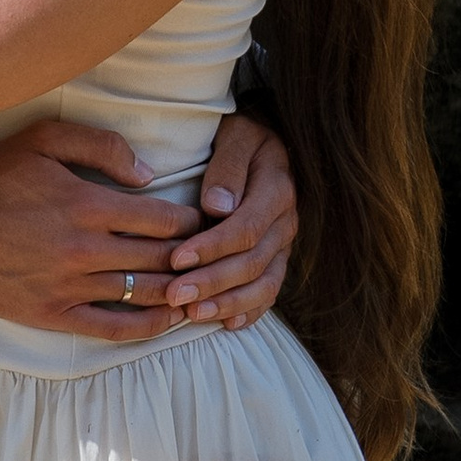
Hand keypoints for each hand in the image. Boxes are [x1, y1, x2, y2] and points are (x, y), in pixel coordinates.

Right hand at [0, 120, 203, 340]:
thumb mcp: (42, 139)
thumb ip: (101, 147)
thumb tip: (150, 174)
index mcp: (87, 204)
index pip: (165, 219)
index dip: (195, 222)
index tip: (208, 222)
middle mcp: (84, 249)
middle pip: (162, 258)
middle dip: (196, 258)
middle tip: (215, 257)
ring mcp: (68, 286)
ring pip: (144, 293)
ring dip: (181, 291)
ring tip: (204, 287)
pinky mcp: (51, 313)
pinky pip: (112, 327)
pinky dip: (147, 326)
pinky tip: (170, 321)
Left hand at [160, 110, 296, 330]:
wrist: (264, 144)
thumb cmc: (241, 136)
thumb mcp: (235, 135)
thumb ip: (228, 166)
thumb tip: (217, 206)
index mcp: (277, 190)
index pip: (246, 229)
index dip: (212, 248)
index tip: (176, 259)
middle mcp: (285, 222)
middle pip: (252, 262)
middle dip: (213, 282)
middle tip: (175, 296)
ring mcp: (284, 245)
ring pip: (264, 284)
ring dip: (229, 303)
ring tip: (194, 314)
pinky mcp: (278, 259)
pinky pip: (270, 292)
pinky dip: (250, 311)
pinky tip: (226, 325)